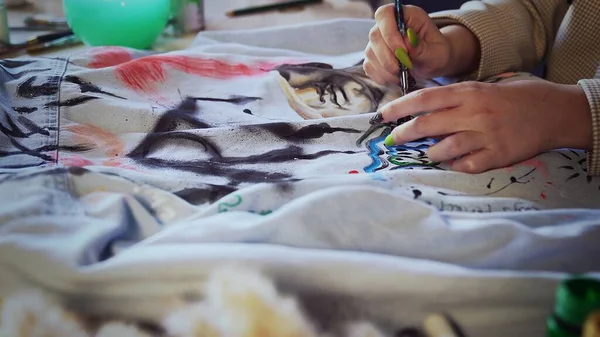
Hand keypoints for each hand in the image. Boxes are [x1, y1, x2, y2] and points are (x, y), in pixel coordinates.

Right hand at [363, 4, 448, 84]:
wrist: (432, 62)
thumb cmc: (436, 52)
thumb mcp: (436, 51)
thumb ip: (421, 47)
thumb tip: (406, 44)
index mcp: (406, 16)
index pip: (385, 14)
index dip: (389, 32)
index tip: (402, 50)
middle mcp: (388, 25)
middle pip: (374, 36)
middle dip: (386, 56)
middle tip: (401, 69)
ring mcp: (379, 41)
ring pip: (370, 53)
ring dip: (384, 69)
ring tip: (401, 75)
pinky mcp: (374, 57)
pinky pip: (369, 67)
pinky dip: (381, 76)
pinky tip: (394, 78)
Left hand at [379, 80, 592, 173]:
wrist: (555, 112)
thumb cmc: (516, 97)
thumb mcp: (484, 87)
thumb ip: (456, 98)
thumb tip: (421, 110)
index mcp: (468, 93)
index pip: (423, 99)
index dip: (398, 108)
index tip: (381, 116)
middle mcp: (474, 113)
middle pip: (426, 125)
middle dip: (404, 134)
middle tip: (392, 140)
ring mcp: (486, 136)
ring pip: (443, 149)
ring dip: (430, 153)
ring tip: (429, 152)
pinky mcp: (497, 156)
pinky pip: (465, 166)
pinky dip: (453, 166)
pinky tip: (452, 162)